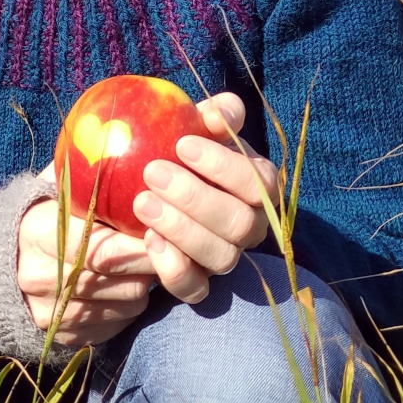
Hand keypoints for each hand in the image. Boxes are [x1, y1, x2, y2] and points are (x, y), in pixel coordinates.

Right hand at [18, 166, 155, 347]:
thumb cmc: (37, 212)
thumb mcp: (52, 184)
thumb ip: (83, 170)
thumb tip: (125, 144)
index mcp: (38, 232)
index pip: (103, 248)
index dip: (141, 242)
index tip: (164, 226)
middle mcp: (41, 278)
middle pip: (120, 280)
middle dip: (154, 262)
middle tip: (171, 242)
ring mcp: (51, 313)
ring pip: (126, 304)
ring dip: (146, 282)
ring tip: (148, 258)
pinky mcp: (64, 336)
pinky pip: (118, 325)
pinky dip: (131, 305)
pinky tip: (128, 280)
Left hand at [132, 91, 278, 304]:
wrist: (150, 184)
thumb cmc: (179, 148)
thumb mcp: (195, 124)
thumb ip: (214, 115)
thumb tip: (220, 113)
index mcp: (257, 185)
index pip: (259, 181)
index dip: (224, 165)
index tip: (182, 144)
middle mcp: (250, 225)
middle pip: (241, 223)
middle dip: (195, 197)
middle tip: (153, 172)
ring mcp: (226, 256)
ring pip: (222, 257)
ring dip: (181, 229)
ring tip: (142, 202)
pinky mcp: (199, 284)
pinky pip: (195, 289)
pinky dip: (173, 267)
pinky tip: (148, 240)